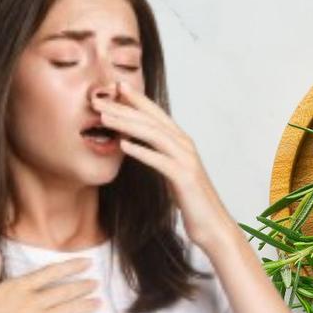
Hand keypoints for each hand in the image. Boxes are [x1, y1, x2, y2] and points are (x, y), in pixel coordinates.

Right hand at [0, 246, 101, 312]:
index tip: (86, 263)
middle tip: (96, 284)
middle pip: (64, 291)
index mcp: (16, 288)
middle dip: (82, 286)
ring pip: (68, 310)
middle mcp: (31, 302)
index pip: (50, 273)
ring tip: (98, 302)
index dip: (71, 267)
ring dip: (85, 305)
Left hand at [92, 80, 237, 248]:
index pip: (156, 114)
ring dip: (127, 124)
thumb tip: (134, 144)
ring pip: (154, 135)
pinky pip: (160, 160)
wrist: (212, 224)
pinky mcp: (184, 177)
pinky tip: (123, 146)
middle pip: (151, 120)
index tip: (115, 87)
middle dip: (125, 107)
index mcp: (181, 142)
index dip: (136, 99)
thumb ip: (158, 155)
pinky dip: (142, 151)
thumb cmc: (191, 200)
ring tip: (105, 118)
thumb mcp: (171, 172)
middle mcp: (185, 145)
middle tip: (99, 98)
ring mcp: (186, 160)